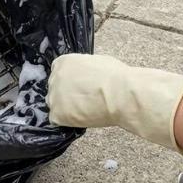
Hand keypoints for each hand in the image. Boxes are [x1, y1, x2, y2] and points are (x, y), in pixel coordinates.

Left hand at [46, 54, 182, 154]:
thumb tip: (109, 73)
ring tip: (90, 111)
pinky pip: (57, 120)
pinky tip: (81, 121)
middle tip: (89, 103)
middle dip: (69, 97)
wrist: (129, 93)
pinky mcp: (58, 111)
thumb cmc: (125, 79)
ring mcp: (54, 92)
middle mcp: (55, 75)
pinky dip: (68, 122)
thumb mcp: (109, 66)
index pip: (60, 74)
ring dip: (69, 109)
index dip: (72, 86)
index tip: (83, 92)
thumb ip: (99, 70)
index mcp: (66, 60)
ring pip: (55, 104)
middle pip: (55, 90)